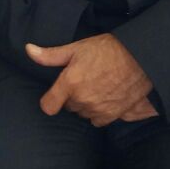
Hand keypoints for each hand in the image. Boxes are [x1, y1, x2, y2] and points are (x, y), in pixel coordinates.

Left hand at [26, 33, 154, 126]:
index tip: (54, 95)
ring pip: (83, 113)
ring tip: (97, 87)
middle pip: (69, 107)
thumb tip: (28, 50)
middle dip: (73, 96)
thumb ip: (50, 55)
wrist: (141, 58)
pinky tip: (106, 97)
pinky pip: (98, 120)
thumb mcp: (77, 48)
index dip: (50, 100)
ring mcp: (98, 109)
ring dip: (86, 104)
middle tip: (85, 80)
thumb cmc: (108, 50)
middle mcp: (82, 100)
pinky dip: (100, 112)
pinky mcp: (113, 115)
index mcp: (70, 83)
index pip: (48, 105)